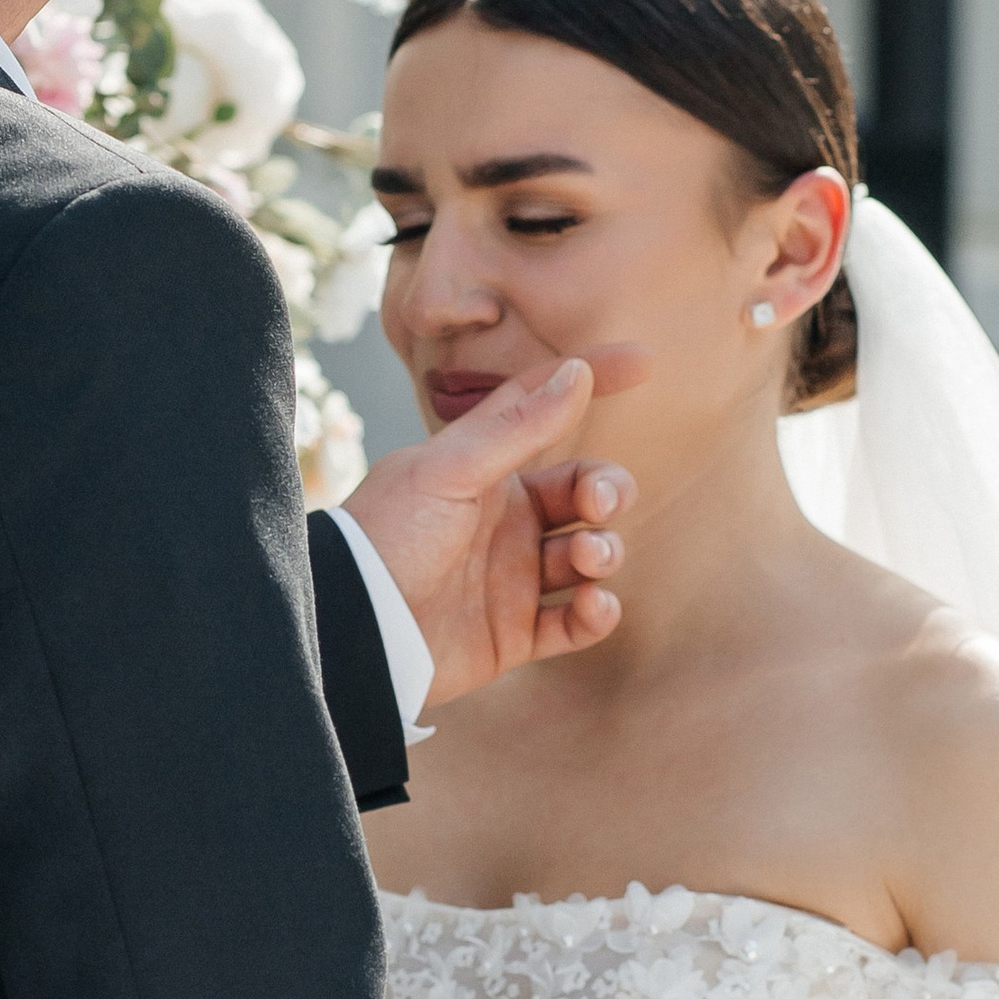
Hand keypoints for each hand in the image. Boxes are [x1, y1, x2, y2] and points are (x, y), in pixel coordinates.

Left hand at [342, 354, 644, 710]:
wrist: (355, 628)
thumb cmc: (389, 536)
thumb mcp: (449, 471)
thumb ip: (517, 427)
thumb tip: (578, 371)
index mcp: (484, 472)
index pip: (545, 412)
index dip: (592, 382)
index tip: (643, 363)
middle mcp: (503, 521)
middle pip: (582, 491)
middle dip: (606, 490)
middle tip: (598, 503)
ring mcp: (510, 578)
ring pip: (587, 556)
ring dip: (604, 552)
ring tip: (587, 557)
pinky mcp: (513, 636)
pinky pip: (574, 623)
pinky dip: (597, 613)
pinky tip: (595, 603)